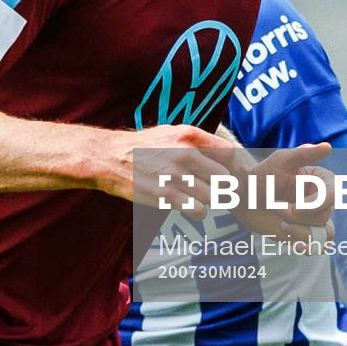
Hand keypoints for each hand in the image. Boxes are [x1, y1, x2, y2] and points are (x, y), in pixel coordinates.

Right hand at [106, 128, 333, 236]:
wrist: (108, 158)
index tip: (237, 179)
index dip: (238, 170)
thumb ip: (199, 142)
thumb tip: (228, 154)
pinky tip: (187, 207)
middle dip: (228, 189)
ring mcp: (176, 177)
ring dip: (212, 201)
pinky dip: (198, 212)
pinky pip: (199, 210)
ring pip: (215, 196)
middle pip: (227, 178)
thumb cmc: (143, 147)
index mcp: (190, 135)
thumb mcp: (172, 133)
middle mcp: (186, 154)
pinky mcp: (166, 196)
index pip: (230, 154)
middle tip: (224, 195)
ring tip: (199, 198)